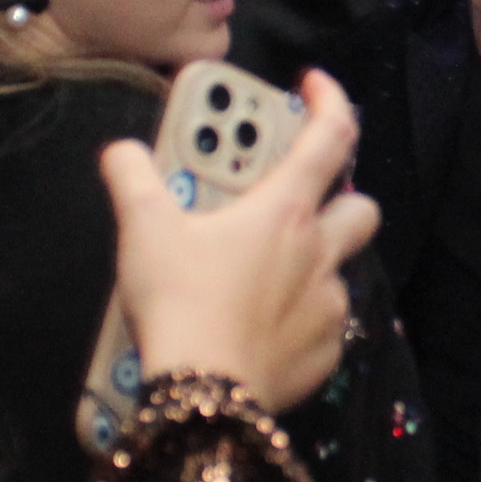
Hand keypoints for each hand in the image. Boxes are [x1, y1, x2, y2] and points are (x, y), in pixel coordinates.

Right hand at [100, 73, 379, 409]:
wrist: (205, 396)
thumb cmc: (180, 301)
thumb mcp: (143, 229)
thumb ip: (132, 177)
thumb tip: (121, 152)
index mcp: (284, 210)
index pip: (331, 136)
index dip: (330, 101)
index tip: (314, 85)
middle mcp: (319, 252)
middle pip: (360, 207)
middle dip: (339, 196)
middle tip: (294, 203)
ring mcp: (329, 305)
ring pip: (342, 268)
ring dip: (315, 261)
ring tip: (267, 272)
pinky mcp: (326, 353)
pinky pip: (326, 323)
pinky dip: (301, 315)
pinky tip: (263, 327)